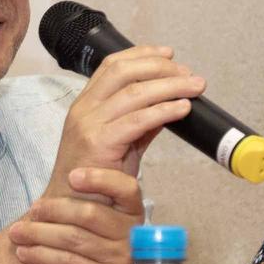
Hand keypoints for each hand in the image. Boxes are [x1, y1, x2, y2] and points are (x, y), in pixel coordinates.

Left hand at [8, 167, 142, 263]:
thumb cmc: (86, 247)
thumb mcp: (89, 218)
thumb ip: (83, 195)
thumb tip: (64, 165)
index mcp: (131, 211)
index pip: (126, 188)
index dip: (100, 179)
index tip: (70, 177)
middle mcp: (131, 234)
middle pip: (90, 214)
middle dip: (53, 210)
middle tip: (31, 210)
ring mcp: (120, 259)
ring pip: (73, 239)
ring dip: (38, 234)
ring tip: (16, 233)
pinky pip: (67, 262)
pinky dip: (40, 256)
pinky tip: (23, 253)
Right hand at [46, 45, 203, 187]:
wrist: (69, 209)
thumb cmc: (93, 180)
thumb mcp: (118, 144)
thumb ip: (139, 123)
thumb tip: (168, 105)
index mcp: (86, 104)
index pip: (112, 66)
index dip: (141, 54)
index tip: (167, 54)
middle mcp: (84, 109)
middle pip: (123, 71)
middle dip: (159, 67)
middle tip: (187, 73)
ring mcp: (89, 124)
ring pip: (134, 92)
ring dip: (169, 86)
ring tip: (194, 87)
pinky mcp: (99, 142)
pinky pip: (137, 120)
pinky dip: (163, 110)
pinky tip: (182, 109)